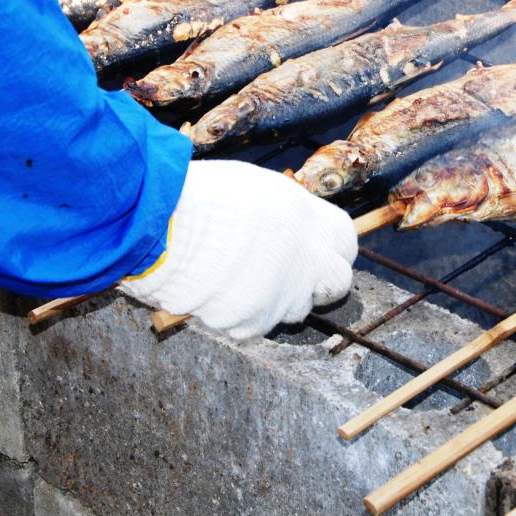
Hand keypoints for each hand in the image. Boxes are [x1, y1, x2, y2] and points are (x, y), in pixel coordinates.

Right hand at [119, 160, 356, 338]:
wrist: (170, 225)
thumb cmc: (209, 197)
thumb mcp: (262, 191)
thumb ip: (288, 217)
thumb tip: (292, 231)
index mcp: (313, 223)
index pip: (346, 245)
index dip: (328, 248)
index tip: (312, 250)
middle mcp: (308, 263)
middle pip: (335, 285)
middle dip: (316, 283)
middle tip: (284, 275)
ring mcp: (283, 297)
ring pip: (293, 309)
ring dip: (274, 299)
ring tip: (235, 277)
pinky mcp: (252, 322)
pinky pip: (252, 324)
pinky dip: (237, 313)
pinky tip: (214, 291)